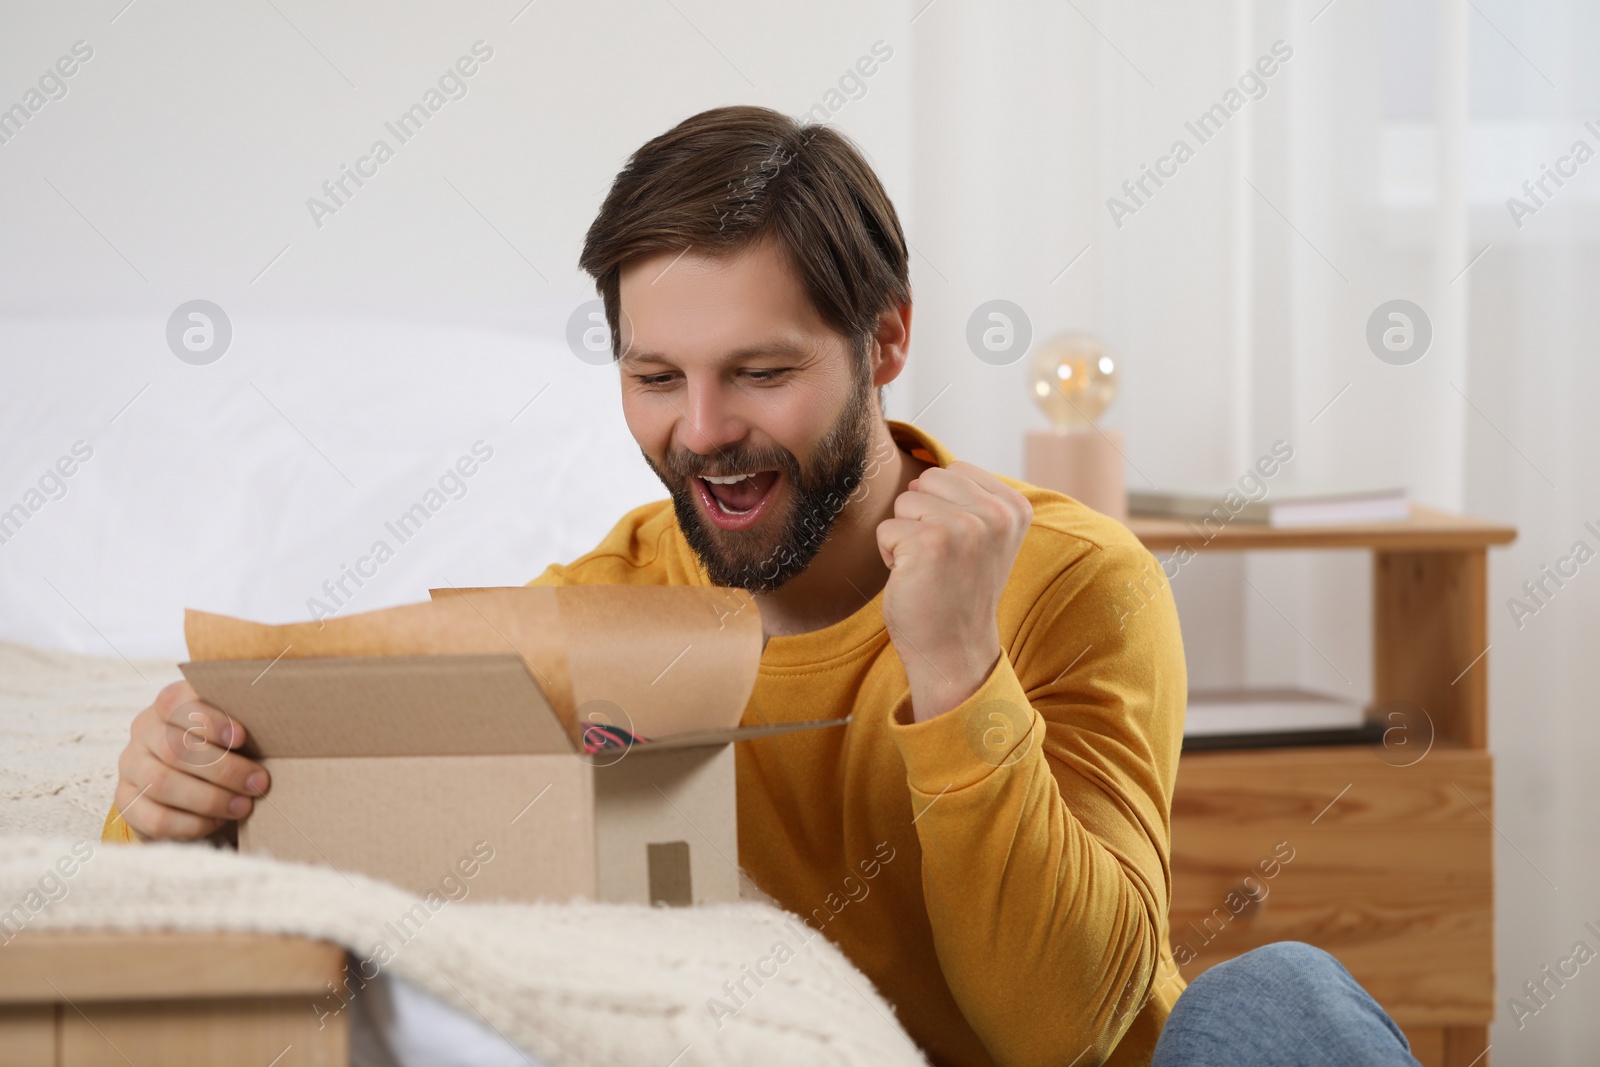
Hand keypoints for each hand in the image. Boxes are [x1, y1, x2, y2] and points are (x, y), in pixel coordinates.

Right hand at [113, 680, 268, 840]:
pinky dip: (192, 823)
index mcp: (167, 706)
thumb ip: (242, 727)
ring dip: (209, 799)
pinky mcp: (127, 802)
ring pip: (162, 783)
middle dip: (223, 769)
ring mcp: (131, 767)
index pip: (176, 702)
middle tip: (258, 783)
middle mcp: (143, 733)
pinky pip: (155, 818)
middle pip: (174, 749)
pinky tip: (217, 822)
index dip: (209, 720)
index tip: (243, 738)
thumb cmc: (223, 750)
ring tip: (243, 806)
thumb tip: (282, 728)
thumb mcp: (231, 732)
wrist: (190, 787)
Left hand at [875, 461, 1032, 721]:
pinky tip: (914, 580)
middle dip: (921, 516)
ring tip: (928, 569)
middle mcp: (996, 514)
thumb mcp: (984, 536)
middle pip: (927, 480)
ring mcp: (965, 527)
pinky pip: (886, 528)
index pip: (953, 471)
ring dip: (905, 536)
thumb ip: (970, 498)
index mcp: (1015, 506)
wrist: (954, 650)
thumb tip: (923, 468)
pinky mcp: (930, 543)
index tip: (959, 547)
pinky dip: (889, 555)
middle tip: (939, 558)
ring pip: (904, 501)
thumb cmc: (958, 591)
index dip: (942, 507)